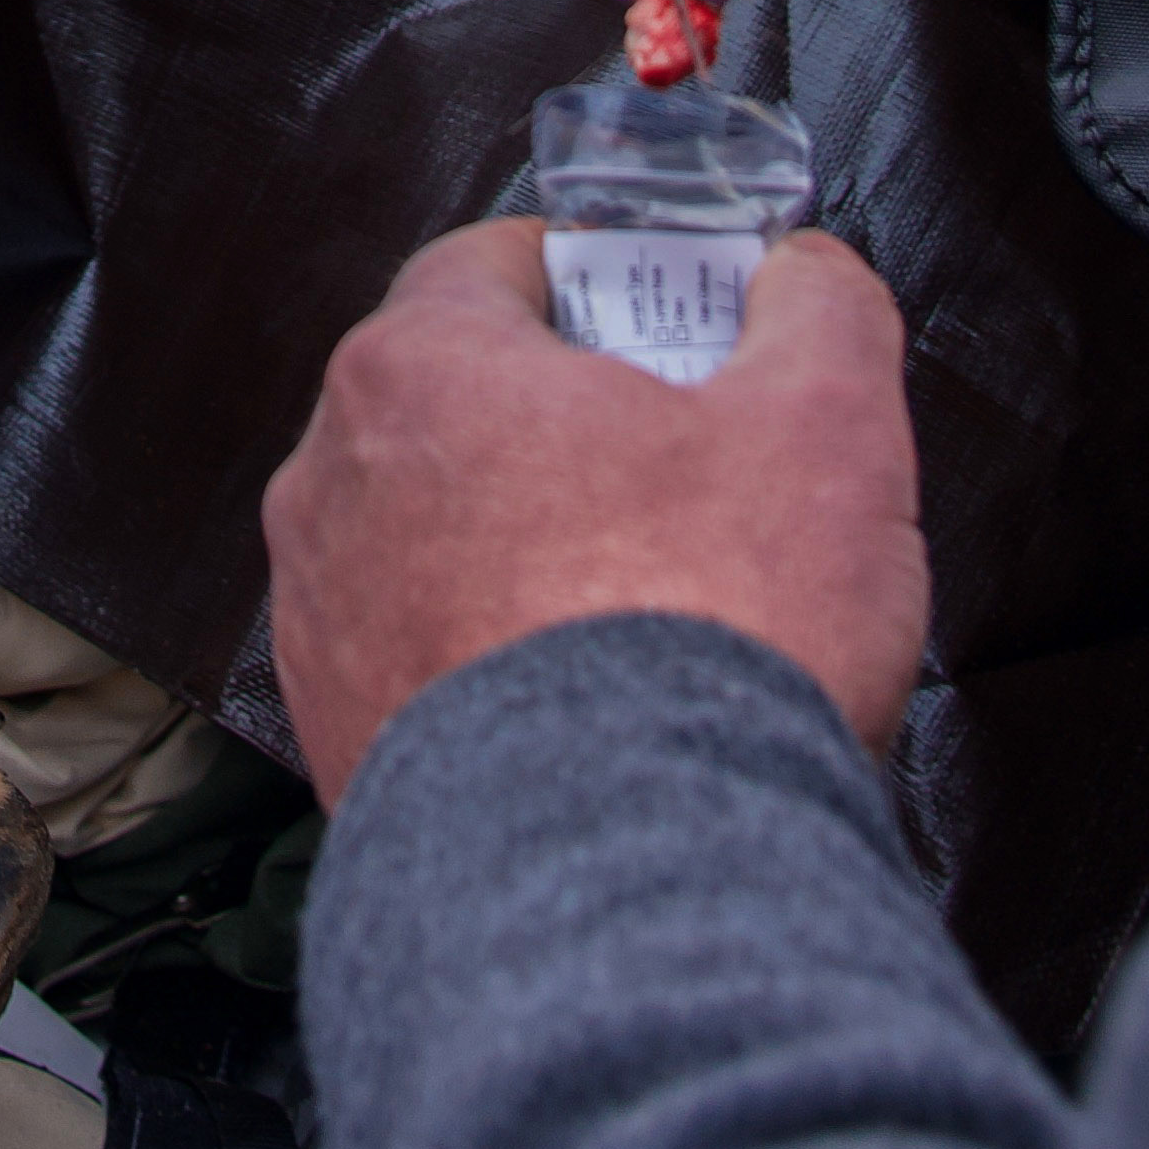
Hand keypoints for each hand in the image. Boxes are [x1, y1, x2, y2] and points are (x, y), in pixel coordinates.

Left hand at [261, 220, 926, 801]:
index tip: (668, 314)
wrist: (630, 882)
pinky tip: (599, 708)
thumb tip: (807, 280)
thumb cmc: (708, 637)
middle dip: (568, 424)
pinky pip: (424, 659)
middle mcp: (332, 485)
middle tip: (686, 468)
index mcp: (418, 372)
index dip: (597, 279)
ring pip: (436, 539)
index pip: (490, 266)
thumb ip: (818, 310)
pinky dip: (498, 664)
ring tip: (653, 605)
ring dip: (529, 550)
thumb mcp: (827, 426)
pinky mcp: (339, 741)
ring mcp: (322, 623)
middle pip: (462, 406)